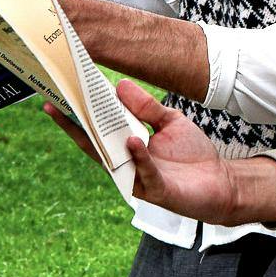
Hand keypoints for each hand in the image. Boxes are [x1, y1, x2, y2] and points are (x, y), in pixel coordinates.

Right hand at [42, 80, 275, 225]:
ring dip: (102, 139)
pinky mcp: (156, 190)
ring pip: (114, 159)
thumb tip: (119, 85)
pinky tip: (134, 141)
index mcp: (125, 145)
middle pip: (94, 144)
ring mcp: (138, 179)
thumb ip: (146, 106)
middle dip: (74, 125)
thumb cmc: (192, 154)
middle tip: (55, 103)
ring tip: (89, 114)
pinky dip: (139, 156)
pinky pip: (145, 171)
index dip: (76, 114)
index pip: (95, 129)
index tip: (60, 93)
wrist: (220, 181)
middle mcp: (126, 163)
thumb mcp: (170, 121)